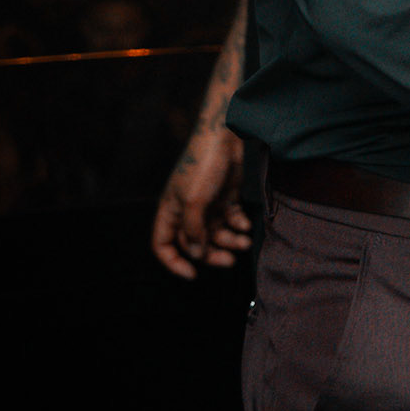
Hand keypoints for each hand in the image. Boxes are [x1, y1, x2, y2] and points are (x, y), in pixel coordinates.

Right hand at [151, 121, 250, 277]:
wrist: (225, 137)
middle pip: (195, 244)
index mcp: (170, 211)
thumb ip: (194, 230)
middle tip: (231, 260)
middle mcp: (186, 210)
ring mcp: (206, 204)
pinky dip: (238, 225)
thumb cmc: (203, 165)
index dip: (174, 262)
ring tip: (245, 241)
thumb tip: (196, 254)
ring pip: (216, 234)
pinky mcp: (225, 197)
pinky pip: (230, 220)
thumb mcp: (194, 201)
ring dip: (230, 241)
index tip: (192, 273)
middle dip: (212, 254)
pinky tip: (247, 225)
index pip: (163, 244)